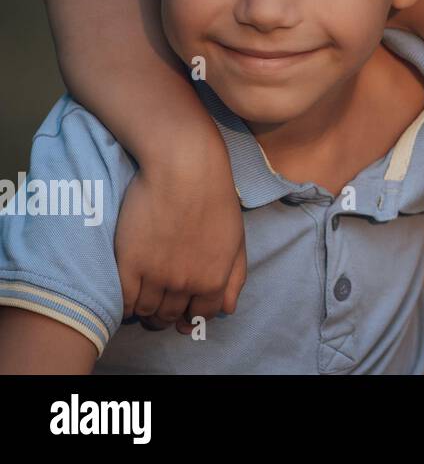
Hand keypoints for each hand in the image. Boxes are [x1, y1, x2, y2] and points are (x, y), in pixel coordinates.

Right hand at [115, 156, 246, 334]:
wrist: (185, 170)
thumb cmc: (215, 200)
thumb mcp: (237, 240)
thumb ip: (235, 278)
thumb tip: (227, 311)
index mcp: (214, 279)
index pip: (201, 315)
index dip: (192, 315)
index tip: (184, 309)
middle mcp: (186, 283)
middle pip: (170, 316)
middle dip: (167, 316)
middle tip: (160, 306)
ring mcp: (156, 275)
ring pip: (146, 311)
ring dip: (145, 311)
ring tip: (144, 299)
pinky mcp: (129, 263)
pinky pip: (124, 301)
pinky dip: (125, 305)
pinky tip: (129, 294)